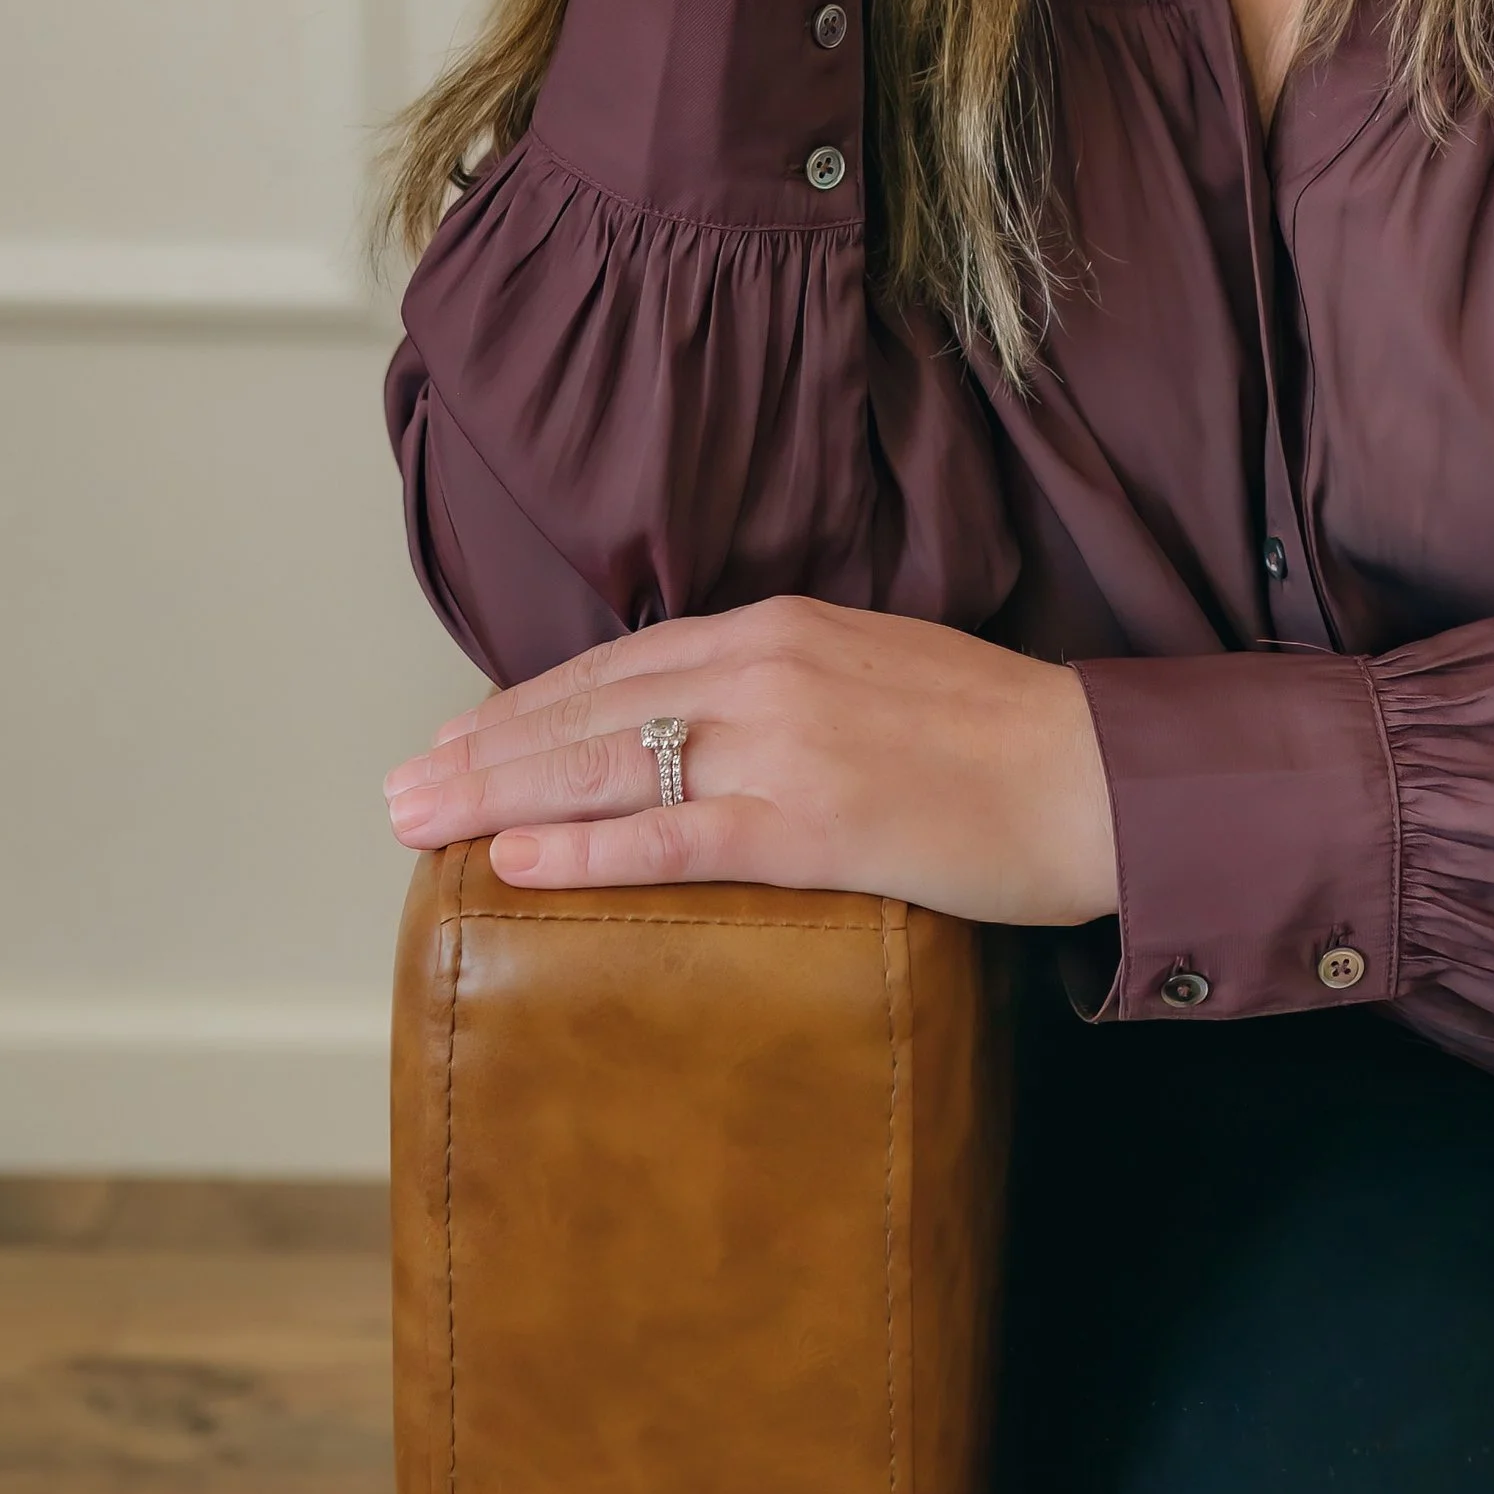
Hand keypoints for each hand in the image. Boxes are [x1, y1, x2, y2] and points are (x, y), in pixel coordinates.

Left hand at [382, 596, 1119, 927]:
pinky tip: (510, 865)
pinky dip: (581, 853)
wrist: (1096, 773)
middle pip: (590, 709)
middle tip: (397, 788)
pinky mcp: (810, 826)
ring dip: (497, 798)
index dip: (528, 701)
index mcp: (782, 628)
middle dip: (483, 751)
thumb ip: (789, 684)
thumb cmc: (998, 734)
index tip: (458, 733)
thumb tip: (710, 724)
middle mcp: (767, 670)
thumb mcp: (877, 669)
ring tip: (416, 822)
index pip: (622, 662)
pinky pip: (670, 839)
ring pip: (607, 767)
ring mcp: (785, 746)